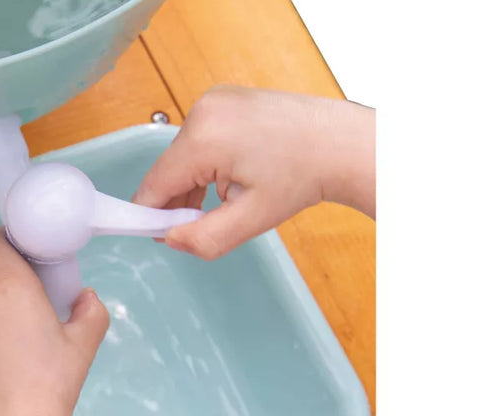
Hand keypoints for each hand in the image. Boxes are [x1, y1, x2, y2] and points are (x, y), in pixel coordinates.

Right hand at [133, 85, 374, 258]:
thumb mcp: (251, 220)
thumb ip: (204, 238)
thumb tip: (170, 239)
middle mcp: (202, 110)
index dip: (152, 216)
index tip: (160, 237)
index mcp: (203, 138)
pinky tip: (232, 179)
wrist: (340, 144)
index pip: (155, 184)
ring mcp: (213, 100)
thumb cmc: (303, 176)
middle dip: (180, 201)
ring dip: (194, 184)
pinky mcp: (223, 99)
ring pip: (183, 156)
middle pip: (168, 169)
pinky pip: (199, 140)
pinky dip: (206, 164)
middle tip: (207, 224)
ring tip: (230, 199)